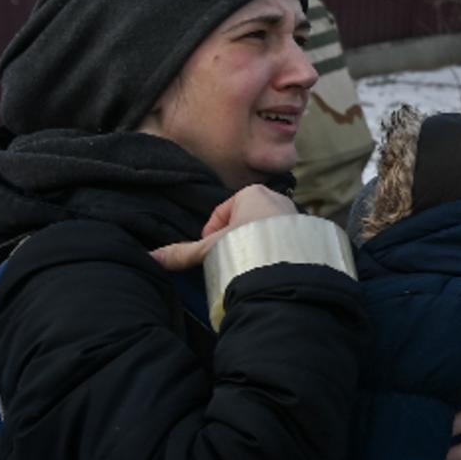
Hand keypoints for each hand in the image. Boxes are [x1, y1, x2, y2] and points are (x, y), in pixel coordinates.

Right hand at [151, 185, 297, 270]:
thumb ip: (182, 253)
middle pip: (244, 222)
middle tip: (231, 259)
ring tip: (251, 265)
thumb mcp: (211, 248)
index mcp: (252, 193)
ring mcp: (294, 215)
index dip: (213, 233)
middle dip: (235, 240)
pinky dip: (274, 252)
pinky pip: (283, 241)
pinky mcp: (308, 232)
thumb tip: (152, 257)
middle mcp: (276, 198)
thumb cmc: (248, 244)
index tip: (214, 250)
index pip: (222, 212)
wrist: (291, 261)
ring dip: (254, 246)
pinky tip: (270, 266)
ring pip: (264, 232)